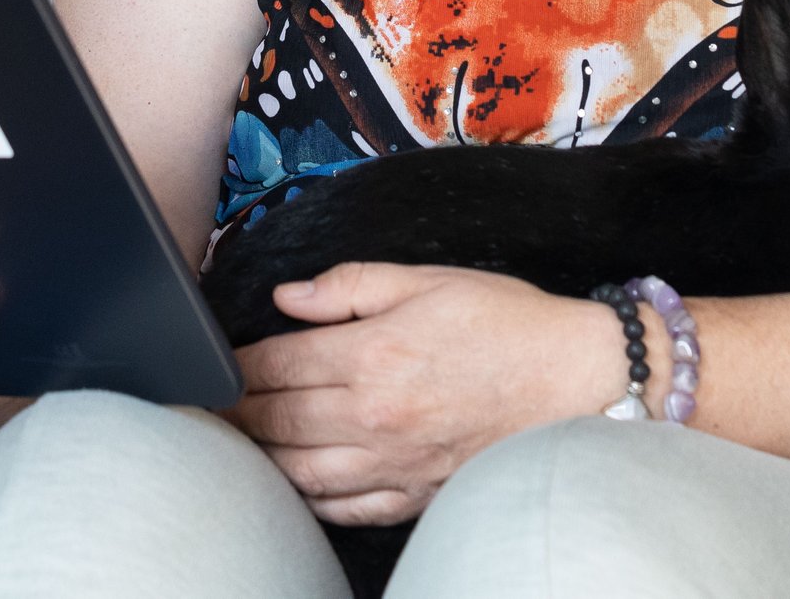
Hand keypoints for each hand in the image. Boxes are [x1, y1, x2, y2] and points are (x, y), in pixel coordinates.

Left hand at [226, 264, 629, 525]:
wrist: (578, 379)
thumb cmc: (508, 323)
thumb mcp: (428, 280)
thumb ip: (350, 285)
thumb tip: (288, 297)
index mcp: (373, 353)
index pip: (276, 364)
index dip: (236, 363)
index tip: (217, 362)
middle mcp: (375, 414)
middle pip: (276, 421)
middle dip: (235, 413)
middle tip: (210, 406)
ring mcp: (394, 462)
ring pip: (299, 472)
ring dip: (261, 459)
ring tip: (240, 444)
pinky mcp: (415, 494)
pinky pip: (345, 508)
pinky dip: (310, 498)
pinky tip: (296, 483)